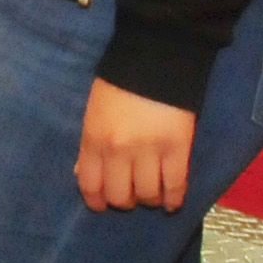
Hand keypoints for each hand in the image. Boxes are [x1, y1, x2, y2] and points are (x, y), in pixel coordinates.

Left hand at [76, 80, 195, 211]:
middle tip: (131, 196)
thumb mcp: (93, 112)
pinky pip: (176, 185)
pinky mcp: (178, 149)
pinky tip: (172, 203)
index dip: (97, 201)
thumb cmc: (119, 83)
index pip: (90, 185)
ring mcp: (149, 151)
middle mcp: (119, 151)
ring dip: (150, 200)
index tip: (102, 205)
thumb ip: (89, 144)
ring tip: (152, 195)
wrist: (155, 58)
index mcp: (94, 140)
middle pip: (120, 196)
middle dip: (125, 201)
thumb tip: (84, 174)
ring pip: (148, 195)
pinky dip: (174, 199)